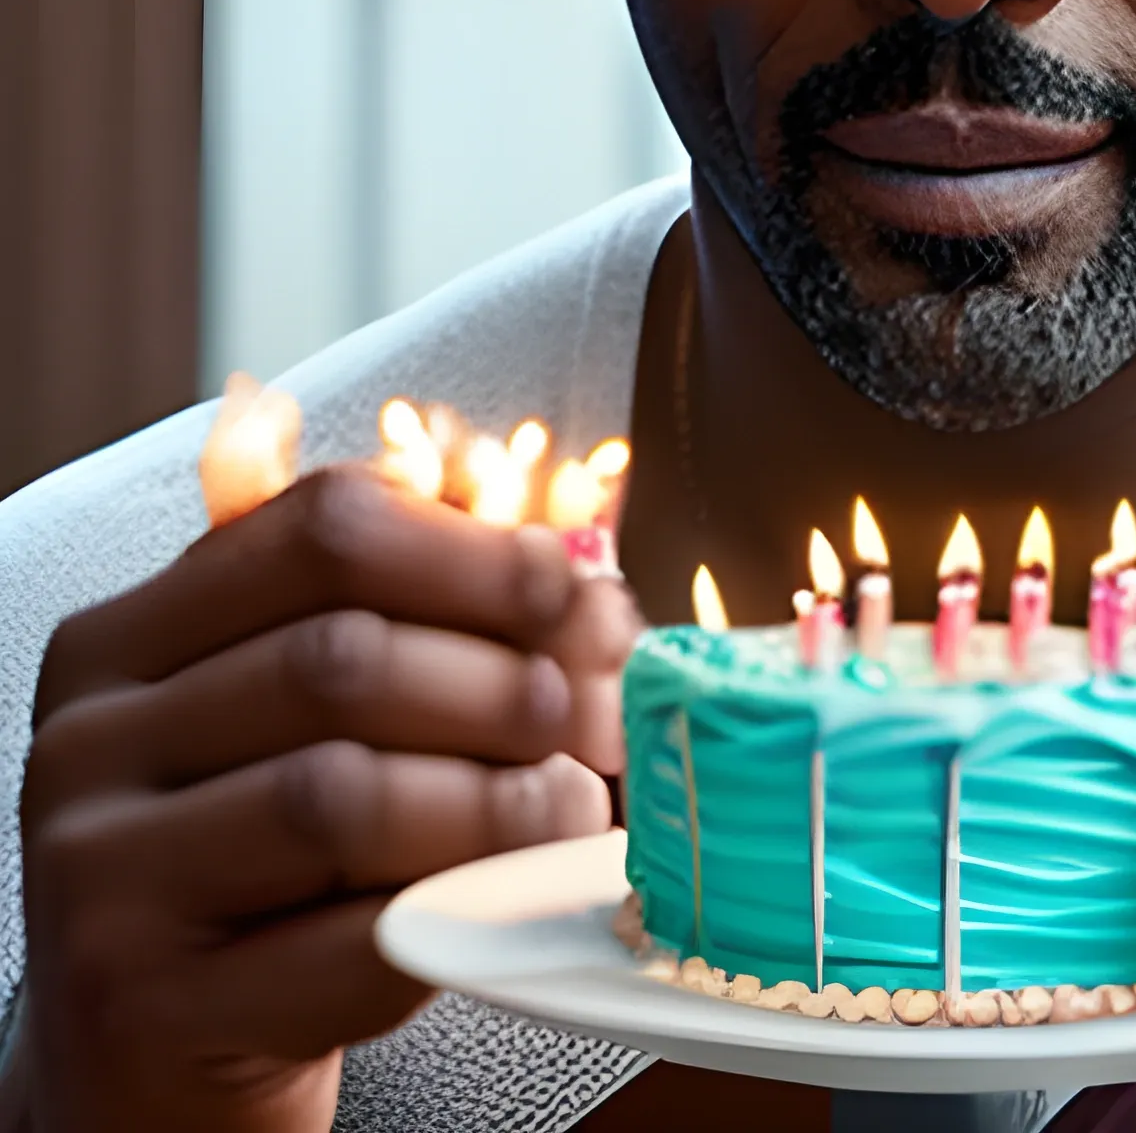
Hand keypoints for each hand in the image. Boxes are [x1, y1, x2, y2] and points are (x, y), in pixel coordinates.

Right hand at [16, 465, 638, 1132]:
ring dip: (495, 803)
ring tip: (568, 810)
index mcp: (136, 633)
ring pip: (341, 796)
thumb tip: (590, 593)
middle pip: (342, 659)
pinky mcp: (140, 1003)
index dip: (475, 552)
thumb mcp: (329, 724)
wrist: (172, 1057)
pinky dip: (455, 914)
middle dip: (503, 685)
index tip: (568, 591)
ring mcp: (97, 874)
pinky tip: (502, 905)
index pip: (325, 530)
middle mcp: (92, 740)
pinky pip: (343, 942)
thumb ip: (436, 632)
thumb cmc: (277, 867)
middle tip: (590, 719)